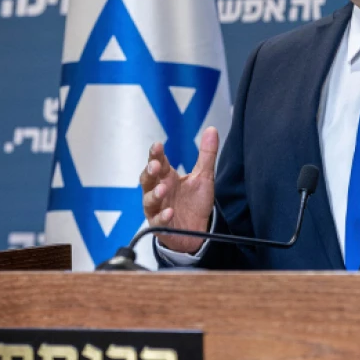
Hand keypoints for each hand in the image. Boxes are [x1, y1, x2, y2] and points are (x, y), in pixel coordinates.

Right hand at [140, 127, 218, 253]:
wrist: (198, 231)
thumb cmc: (195, 202)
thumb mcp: (204, 176)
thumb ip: (206, 154)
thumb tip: (212, 129)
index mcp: (166, 176)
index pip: (157, 161)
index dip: (155, 154)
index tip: (157, 146)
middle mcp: (158, 190)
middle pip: (147, 178)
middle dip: (149, 171)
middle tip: (155, 165)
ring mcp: (157, 208)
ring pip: (148, 200)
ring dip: (154, 194)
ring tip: (163, 189)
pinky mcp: (160, 226)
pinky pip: (158, 221)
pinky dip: (163, 216)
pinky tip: (170, 212)